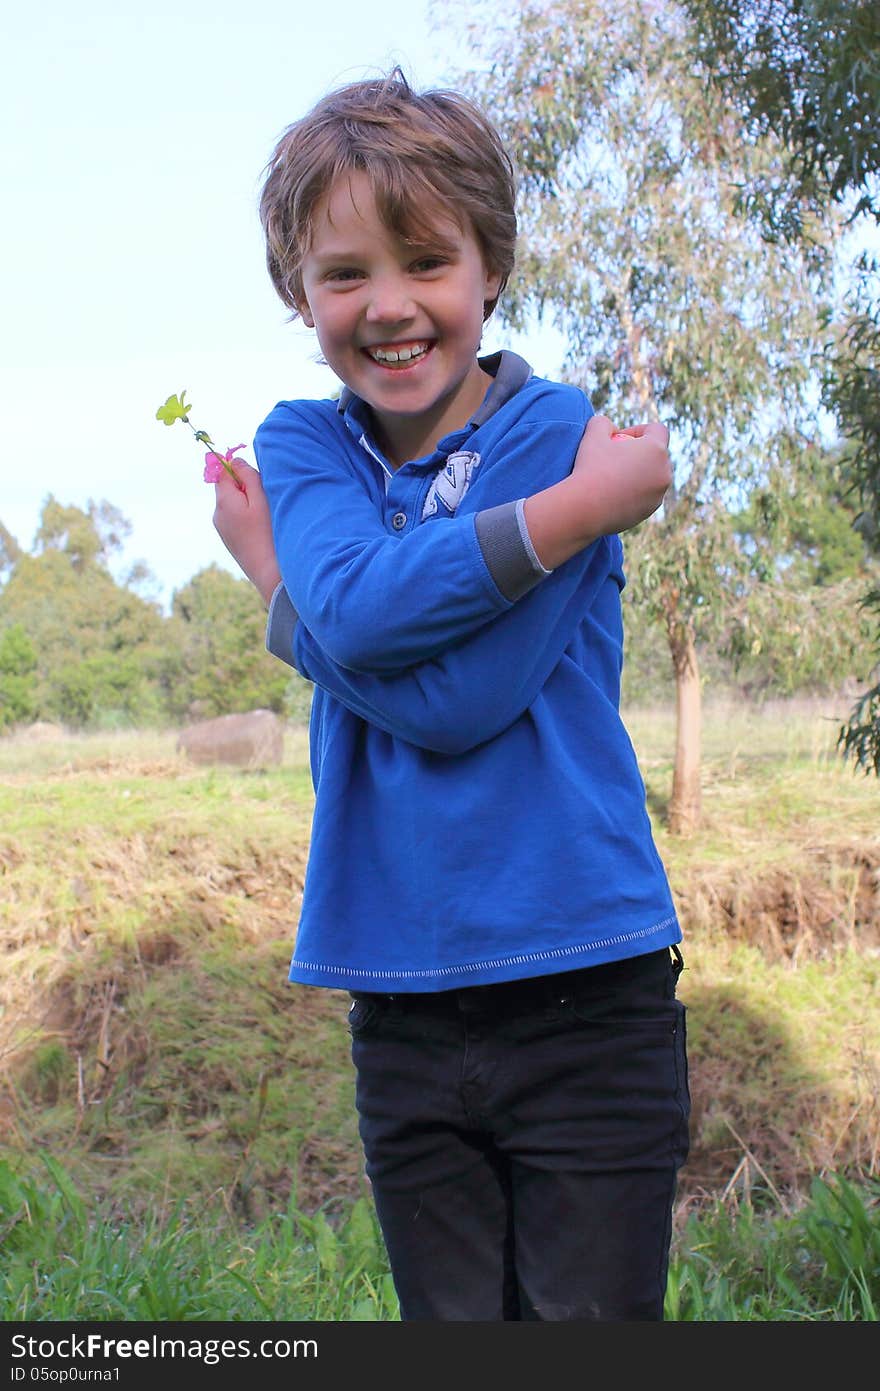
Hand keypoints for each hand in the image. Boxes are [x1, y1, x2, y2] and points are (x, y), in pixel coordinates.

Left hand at [212, 459, 281, 605]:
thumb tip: (234, 460)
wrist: (269, 573)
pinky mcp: (230, 540)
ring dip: (247, 502)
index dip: (237, 467)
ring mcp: (222, 529)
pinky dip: (247, 517)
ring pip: (232, 504)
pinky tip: (261, 529)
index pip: (222, 471)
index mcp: (224, 501)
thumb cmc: (269, 533)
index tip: (255, 474)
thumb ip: (247, 476)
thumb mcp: (261, 498)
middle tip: (265, 497)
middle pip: (227, 488)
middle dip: (244, 486)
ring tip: (266, 516)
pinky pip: (235, 518)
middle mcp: (218, 514)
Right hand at [570, 414, 670, 535]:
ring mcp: (658, 495)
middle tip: (615, 457)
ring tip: (613, 476)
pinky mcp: (648, 511)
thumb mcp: (592, 434)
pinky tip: (611, 494)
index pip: (657, 430)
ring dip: (637, 473)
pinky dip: (632, 492)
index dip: (638, 430)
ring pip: (652, 477)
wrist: (584, 509)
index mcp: (656, 450)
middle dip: (640, 453)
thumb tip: (611, 429)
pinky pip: (644, 496)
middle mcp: (664, 472)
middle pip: (657, 455)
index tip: (619, 437)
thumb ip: (604, 423)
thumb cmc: (589, 468)